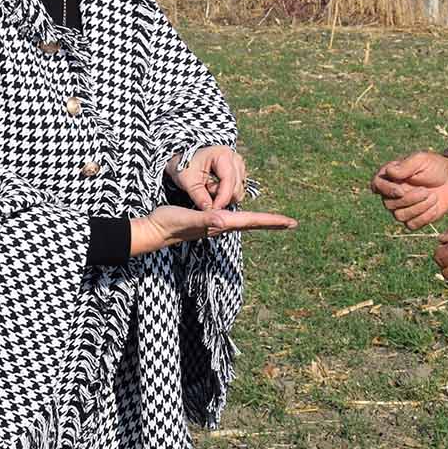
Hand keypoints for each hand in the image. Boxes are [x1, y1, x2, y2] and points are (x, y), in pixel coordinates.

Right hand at [130, 204, 295, 255]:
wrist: (155, 231)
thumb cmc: (169, 223)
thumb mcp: (186, 218)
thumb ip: (205, 219)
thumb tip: (224, 221)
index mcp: (221, 223)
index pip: (252, 221)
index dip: (272, 221)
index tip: (291, 222)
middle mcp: (222, 226)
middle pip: (253, 224)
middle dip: (272, 223)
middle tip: (292, 223)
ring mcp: (216, 226)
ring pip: (244, 223)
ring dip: (261, 222)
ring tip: (277, 221)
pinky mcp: (209, 223)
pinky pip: (233, 220)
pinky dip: (246, 219)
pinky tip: (246, 218)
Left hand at [167, 146, 246, 209]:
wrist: (182, 162)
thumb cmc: (184, 167)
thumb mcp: (187, 181)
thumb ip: (199, 196)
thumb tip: (210, 211)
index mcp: (222, 155)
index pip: (228, 180)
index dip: (222, 198)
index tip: (213, 210)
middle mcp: (234, 159)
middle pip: (236, 187)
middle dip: (221, 197)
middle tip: (205, 196)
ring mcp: (238, 166)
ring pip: (239, 190)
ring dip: (224, 196)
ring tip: (208, 190)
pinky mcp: (238, 173)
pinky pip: (237, 190)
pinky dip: (226, 195)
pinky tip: (214, 190)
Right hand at [371, 151, 447, 229]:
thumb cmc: (434, 167)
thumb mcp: (421, 160)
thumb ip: (406, 166)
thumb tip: (389, 171)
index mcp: (389, 176)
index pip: (376, 185)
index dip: (387, 191)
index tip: (401, 191)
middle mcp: (391, 194)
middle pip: (389, 204)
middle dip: (409, 199)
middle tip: (426, 190)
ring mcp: (400, 208)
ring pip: (400, 216)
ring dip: (419, 207)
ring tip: (433, 197)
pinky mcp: (412, 219)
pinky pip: (411, 225)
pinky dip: (425, 217)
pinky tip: (434, 207)